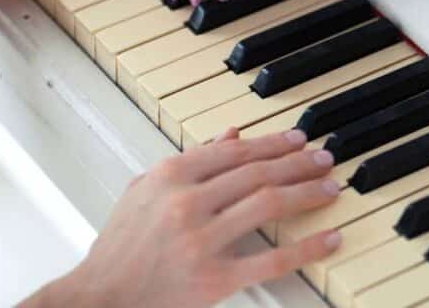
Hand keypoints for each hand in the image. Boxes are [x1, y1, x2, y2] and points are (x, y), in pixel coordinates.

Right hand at [24, 128, 341, 307]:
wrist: (98, 297)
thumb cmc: (120, 247)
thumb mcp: (145, 190)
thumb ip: (191, 161)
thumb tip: (232, 136)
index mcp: (170, 176)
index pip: (235, 151)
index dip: (273, 142)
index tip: (298, 140)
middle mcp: (187, 202)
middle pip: (258, 172)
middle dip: (298, 163)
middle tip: (324, 159)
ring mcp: (201, 240)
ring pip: (268, 205)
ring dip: (306, 192)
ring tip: (330, 187)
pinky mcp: (213, 279)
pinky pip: (271, 259)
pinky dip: (306, 246)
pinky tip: (328, 237)